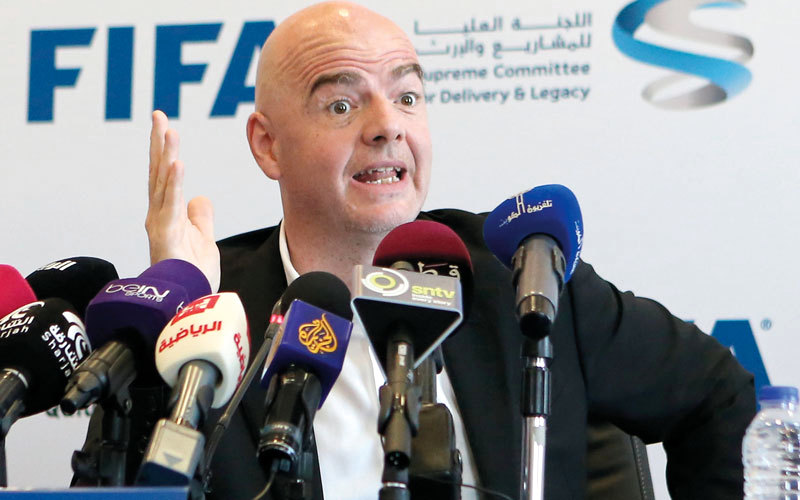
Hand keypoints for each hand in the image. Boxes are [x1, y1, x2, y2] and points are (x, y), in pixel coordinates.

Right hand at [145, 110, 220, 291]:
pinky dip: (173, 184)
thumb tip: (201, 198)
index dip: (165, 150)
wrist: (190, 302)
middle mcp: (160, 216)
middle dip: (159, 144)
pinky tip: (176, 164)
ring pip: (163, 185)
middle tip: (158, 116)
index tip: (165, 125)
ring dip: (166, 157)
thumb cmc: (192, 275)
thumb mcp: (203, 238)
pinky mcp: (166, 237)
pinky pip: (170, 206)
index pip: (166, 176)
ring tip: (168, 132)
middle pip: (158, 173)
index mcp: (169, 213)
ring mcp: (161, 226)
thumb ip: (201, 217)